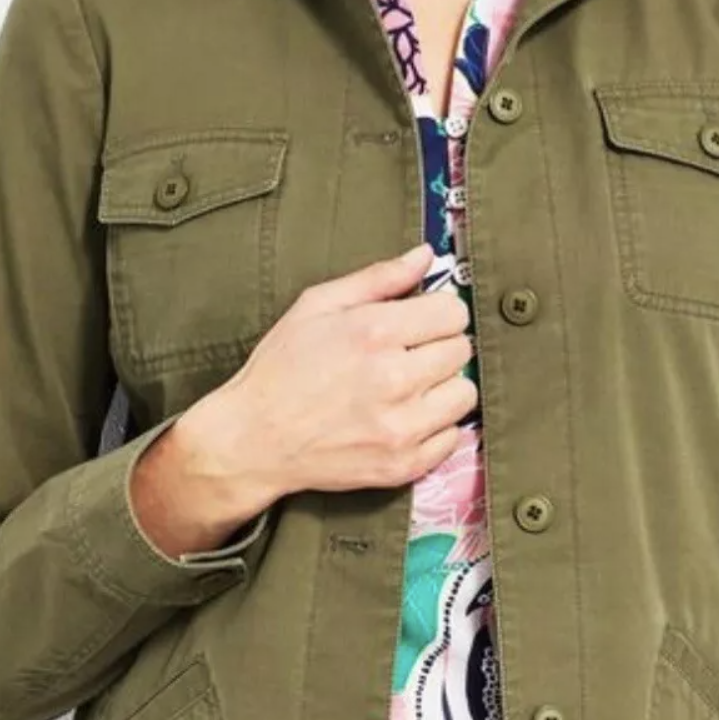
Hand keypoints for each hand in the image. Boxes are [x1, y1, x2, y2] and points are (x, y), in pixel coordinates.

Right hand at [188, 242, 475, 507]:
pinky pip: (452, 437)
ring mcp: (401, 427)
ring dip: (443, 387)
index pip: (454, 312)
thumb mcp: (317, 305)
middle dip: (440, 346)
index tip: (423, 320)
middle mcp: (394, 380)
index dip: (439, 311)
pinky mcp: (403, 464)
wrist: (254, 440)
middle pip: (462, 350)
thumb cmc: (280, 369)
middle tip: (410, 353)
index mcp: (375, 333)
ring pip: (465, 394)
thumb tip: (425, 255)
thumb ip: (378, 278)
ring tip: (410, 386)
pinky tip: (404, 417)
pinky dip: (435, 427)